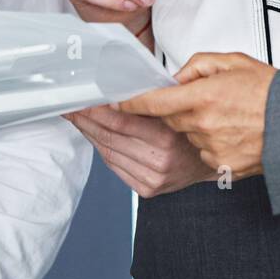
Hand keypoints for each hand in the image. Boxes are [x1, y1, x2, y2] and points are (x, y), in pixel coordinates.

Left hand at [64, 102, 214, 196]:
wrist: (210, 163)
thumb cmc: (190, 128)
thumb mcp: (176, 107)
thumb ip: (149, 100)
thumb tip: (112, 88)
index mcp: (168, 137)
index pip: (121, 122)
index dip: (96, 111)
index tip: (81, 100)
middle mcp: (160, 161)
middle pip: (110, 137)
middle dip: (86, 121)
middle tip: (70, 107)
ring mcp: (153, 178)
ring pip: (109, 152)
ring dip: (90, 134)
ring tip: (77, 119)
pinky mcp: (148, 190)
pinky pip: (115, 167)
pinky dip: (102, 150)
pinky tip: (94, 136)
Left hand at [118, 52, 275, 180]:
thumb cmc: (270, 89)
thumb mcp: (233, 62)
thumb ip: (196, 66)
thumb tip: (174, 79)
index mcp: (202, 96)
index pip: (152, 103)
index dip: (130, 102)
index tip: (115, 101)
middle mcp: (203, 125)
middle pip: (167, 120)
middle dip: (172, 110)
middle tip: (195, 100)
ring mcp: (211, 149)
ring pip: (185, 136)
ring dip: (193, 126)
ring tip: (224, 115)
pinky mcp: (222, 167)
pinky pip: (203, 153)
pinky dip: (209, 143)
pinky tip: (231, 132)